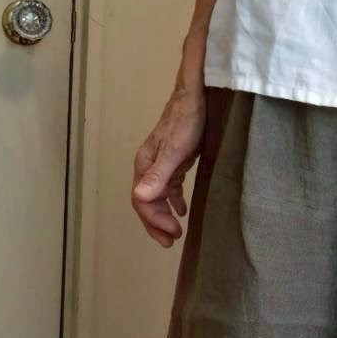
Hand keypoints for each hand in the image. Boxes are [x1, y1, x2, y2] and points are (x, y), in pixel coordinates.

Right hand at [131, 89, 206, 246]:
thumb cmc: (187, 120)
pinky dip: (173, 200)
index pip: (141, 200)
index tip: (172, 234)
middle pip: (146, 200)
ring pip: (157, 195)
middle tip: (171, 241)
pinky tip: (183, 210)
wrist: (196, 95)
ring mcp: (161, 162)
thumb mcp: (175, 150)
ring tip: (176, 231)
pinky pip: (169, 186)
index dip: (154, 220)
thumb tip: (140, 199)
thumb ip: (158, 175)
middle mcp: (148, 165)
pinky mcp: (174, 159)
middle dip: (156, 223)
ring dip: (164, 214)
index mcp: (145, 164)